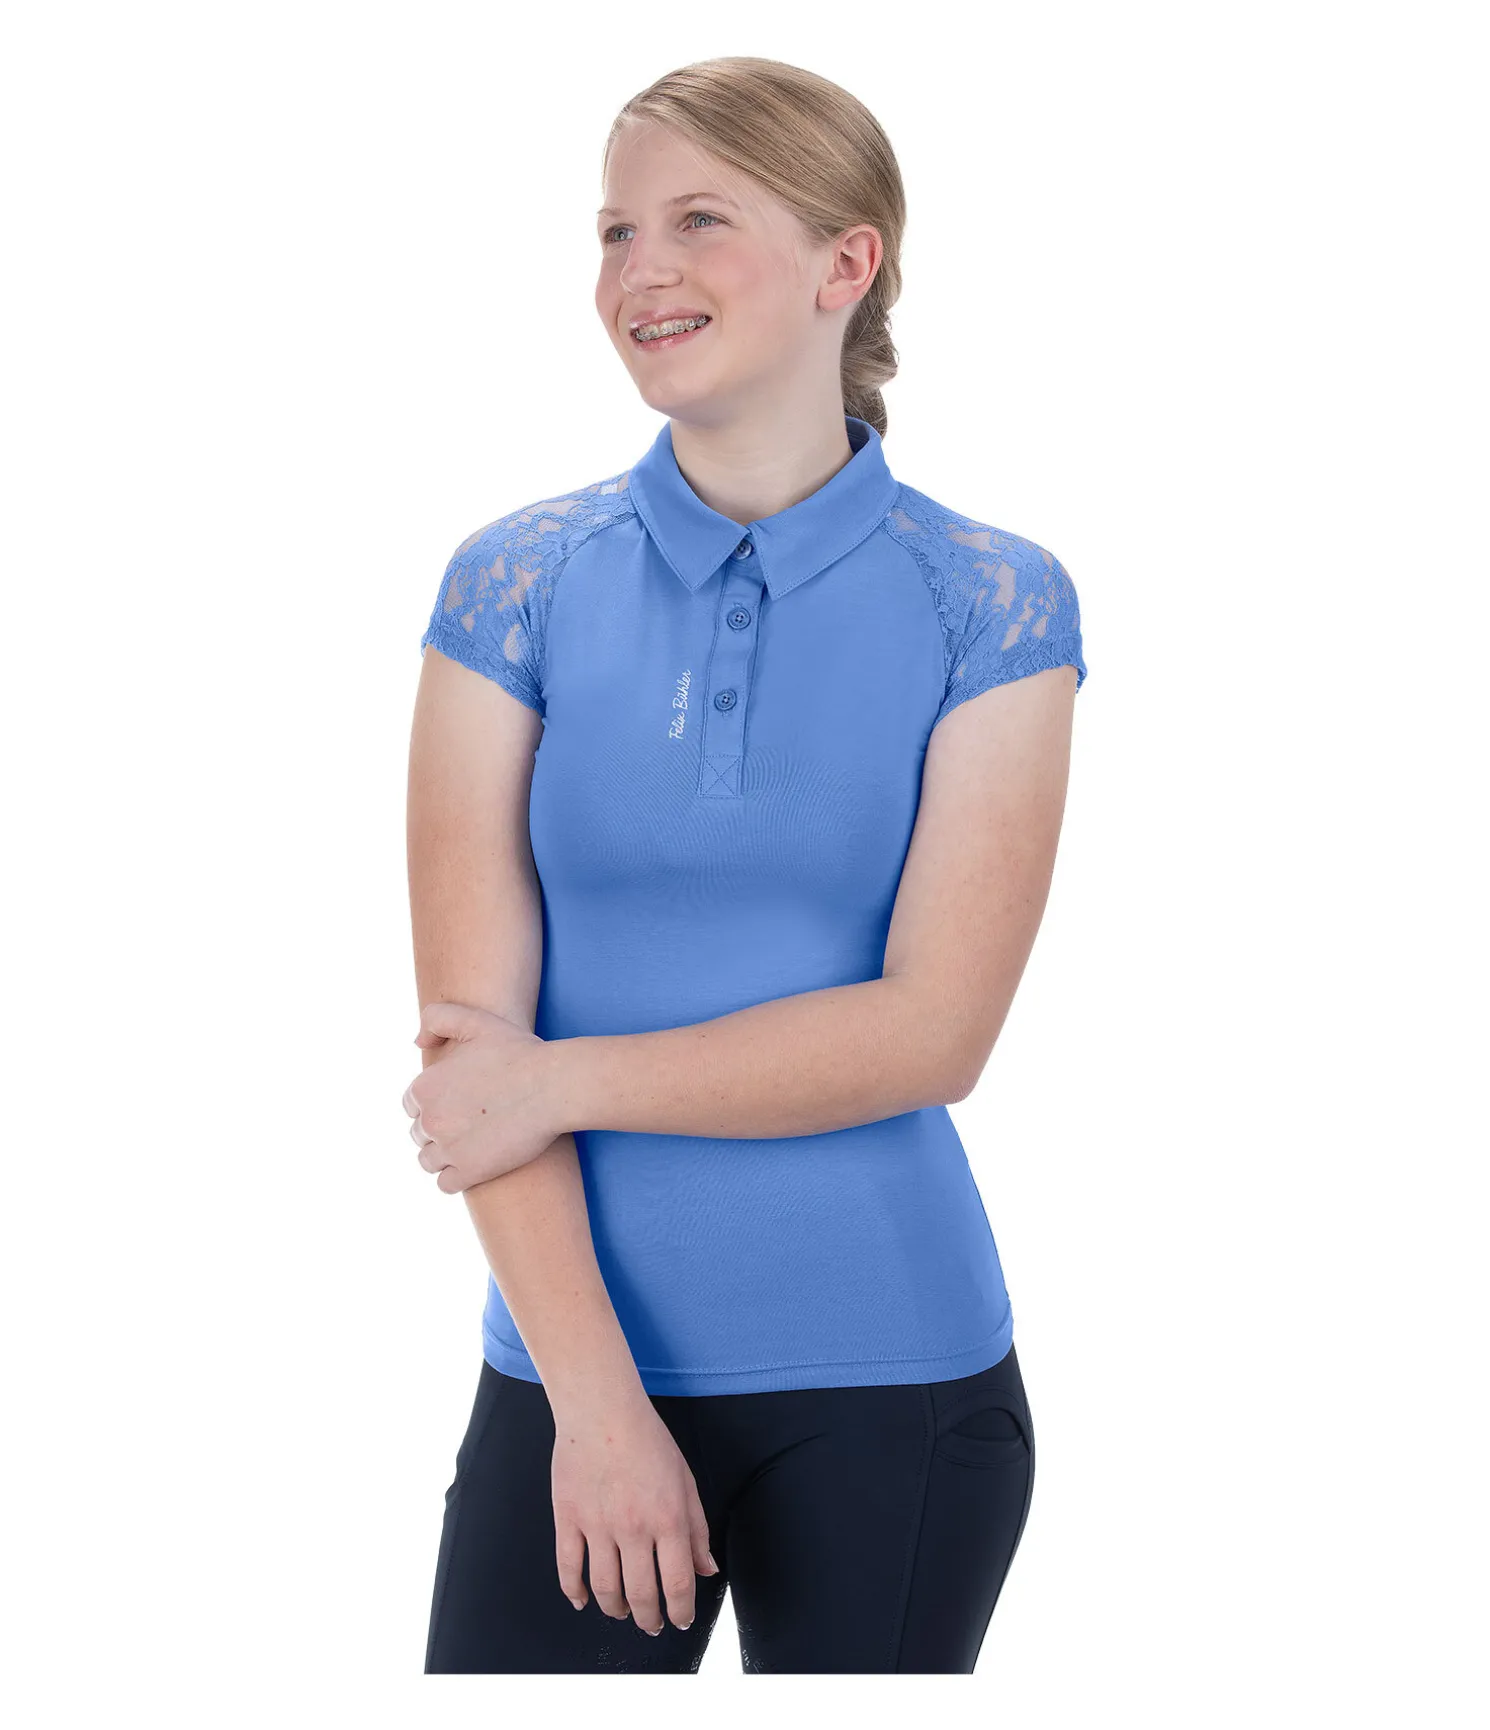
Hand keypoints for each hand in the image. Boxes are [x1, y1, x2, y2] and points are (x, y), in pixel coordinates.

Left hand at [403, 1001, 564, 1192]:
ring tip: (473, 1145)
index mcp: (424, 1087)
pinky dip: (457, 1178)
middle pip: (419, 1135)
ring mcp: (447, 1150)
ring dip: (445, 1156)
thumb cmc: (519, 1052)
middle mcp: (429, 1120)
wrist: (554, 1086)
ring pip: (428, 1161)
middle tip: (470, 1123)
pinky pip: (445, 1184)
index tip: (458, 1103)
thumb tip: (417, 1043)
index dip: (434, 1104)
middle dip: (439, 1130)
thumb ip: (436, 1020)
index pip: (412, 1105)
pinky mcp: (469, 1172)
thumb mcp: (475, 1020)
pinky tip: (477, 1164)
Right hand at [551, 1390, 719, 1633]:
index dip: (680, 1611)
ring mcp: (597, 1525)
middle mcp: (633, 1527)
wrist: (602, 1409)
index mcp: (668, 1518)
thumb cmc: (647, 1440)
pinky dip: (575, 1592)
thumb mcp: (685, 1480)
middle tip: (651, 1624)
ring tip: (623, 1611)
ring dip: (616, 1609)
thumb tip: (705, 1569)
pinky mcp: (567, 1518)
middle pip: (641, 1594)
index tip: (681, 1620)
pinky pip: (568, 1568)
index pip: (677, 1584)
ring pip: (606, 1588)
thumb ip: (697, 1528)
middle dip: (649, 1619)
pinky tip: (583, 1600)